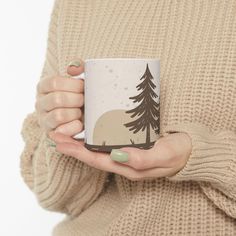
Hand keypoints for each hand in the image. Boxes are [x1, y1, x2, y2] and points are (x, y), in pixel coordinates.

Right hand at [35, 59, 84, 135]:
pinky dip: (75, 126)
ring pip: (59, 115)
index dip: (73, 85)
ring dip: (76, 113)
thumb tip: (73, 69)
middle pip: (58, 99)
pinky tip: (80, 123)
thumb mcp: (79, 79)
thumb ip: (78, 68)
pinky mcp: (51, 134)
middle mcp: (40, 103)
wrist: (81, 116)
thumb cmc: (79, 94)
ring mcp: (44, 119)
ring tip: (80, 112)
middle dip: (77, 100)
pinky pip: (63, 131)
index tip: (83, 87)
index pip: (54, 82)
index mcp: (43, 86)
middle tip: (84, 101)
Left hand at [48, 131, 191, 180]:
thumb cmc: (178, 153)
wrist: (190, 151)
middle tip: (55, 134)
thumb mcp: (164, 155)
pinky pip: (109, 143)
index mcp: (129, 167)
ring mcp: (127, 155)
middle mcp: (125, 162)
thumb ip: (142, 158)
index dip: (77, 152)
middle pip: (93, 155)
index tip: (60, 142)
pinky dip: (95, 137)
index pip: (97, 160)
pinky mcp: (132, 145)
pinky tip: (90, 129)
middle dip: (73, 146)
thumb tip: (118, 155)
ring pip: (99, 149)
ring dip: (81, 142)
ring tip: (66, 131)